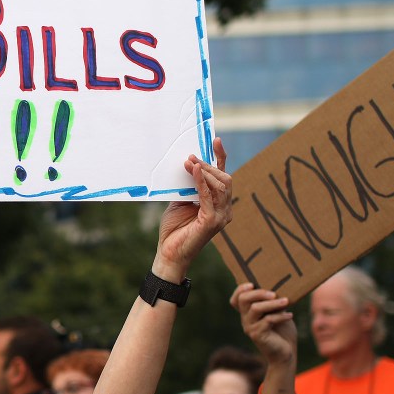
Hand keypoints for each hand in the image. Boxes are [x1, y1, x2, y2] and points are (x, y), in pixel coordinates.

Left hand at [155, 138, 231, 279]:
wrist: (168, 253)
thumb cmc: (175, 230)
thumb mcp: (181, 202)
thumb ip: (188, 187)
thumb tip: (188, 165)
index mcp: (219, 204)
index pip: (223, 177)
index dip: (221, 157)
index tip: (215, 140)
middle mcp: (225, 210)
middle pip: (224, 179)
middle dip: (208, 164)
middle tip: (190, 156)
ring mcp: (221, 216)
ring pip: (220, 185)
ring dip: (204, 171)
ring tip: (189, 162)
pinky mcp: (212, 222)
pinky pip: (208, 196)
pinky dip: (200, 182)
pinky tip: (192, 172)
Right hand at [230, 283, 296, 367]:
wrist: (285, 353)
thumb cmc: (282, 331)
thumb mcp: (277, 313)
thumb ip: (274, 303)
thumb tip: (280, 287)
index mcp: (247, 313)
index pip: (236, 299)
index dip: (240, 290)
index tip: (252, 284)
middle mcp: (245, 319)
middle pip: (243, 300)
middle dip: (258, 293)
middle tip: (274, 293)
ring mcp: (250, 327)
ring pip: (255, 309)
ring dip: (272, 304)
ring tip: (286, 301)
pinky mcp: (258, 335)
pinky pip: (267, 320)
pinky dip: (280, 316)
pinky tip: (290, 315)